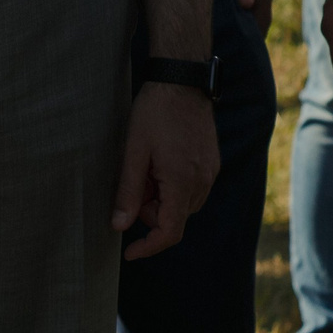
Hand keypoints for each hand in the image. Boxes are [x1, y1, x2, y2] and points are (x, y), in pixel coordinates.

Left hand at [113, 82, 218, 259]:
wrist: (182, 80)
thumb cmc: (155, 112)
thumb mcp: (133, 151)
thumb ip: (127, 191)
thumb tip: (119, 226)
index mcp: (182, 182)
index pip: (169, 232)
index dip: (148, 247)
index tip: (129, 252)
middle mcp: (202, 182)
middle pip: (175, 218)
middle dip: (151, 211)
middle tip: (134, 182)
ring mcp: (210, 172)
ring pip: (184, 204)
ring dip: (163, 198)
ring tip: (147, 167)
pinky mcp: (212, 162)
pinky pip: (193, 188)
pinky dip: (175, 186)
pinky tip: (161, 162)